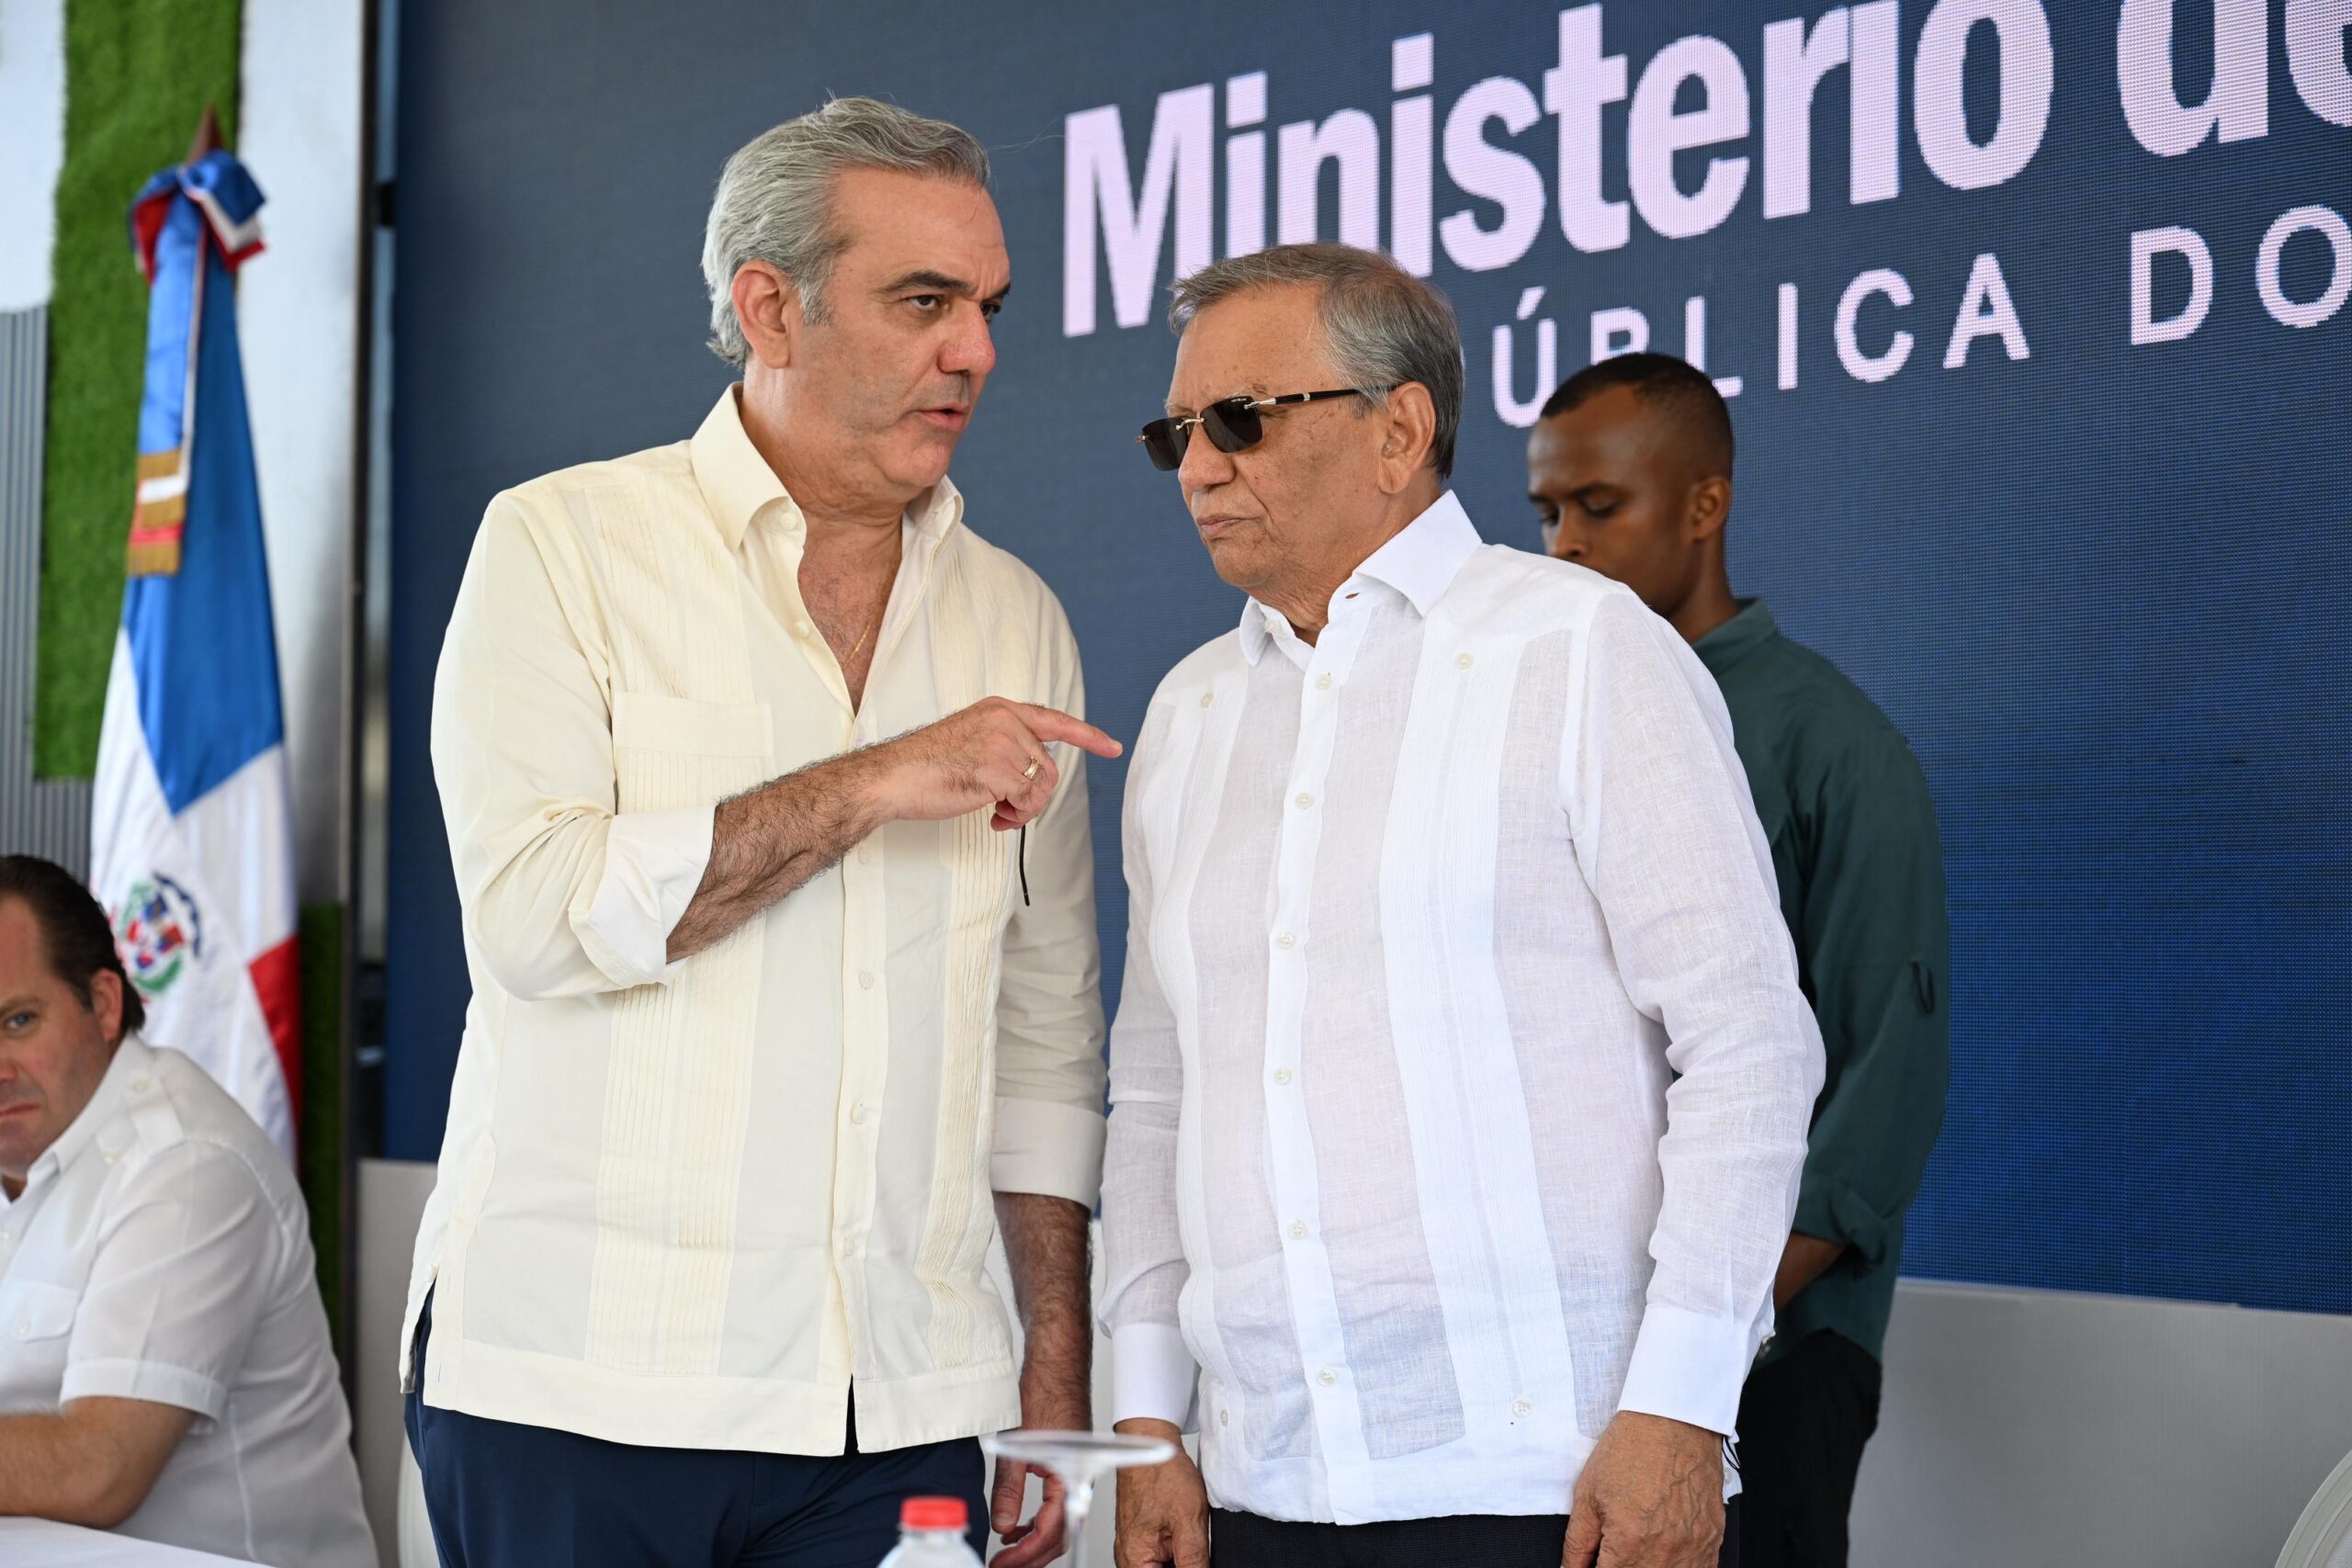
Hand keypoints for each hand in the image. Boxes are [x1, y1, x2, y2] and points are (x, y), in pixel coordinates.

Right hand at [867, 698, 1121, 832]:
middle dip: (1034, 796)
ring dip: (1025, 809)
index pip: (1054, 720)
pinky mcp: (998, 769)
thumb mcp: (971, 740)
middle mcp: (1005, 720)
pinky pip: (1029, 802)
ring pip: (1042, 786)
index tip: (1113, 747)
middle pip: (1049, 766)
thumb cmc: (925, 766)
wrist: (892, 778)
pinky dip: (1016, 817)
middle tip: (1008, 811)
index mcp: (999, 709)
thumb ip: (1005, 746)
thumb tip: (1036, 774)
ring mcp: (1003, 743)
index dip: (1087, 735)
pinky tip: (993, 818)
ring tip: (999, 814)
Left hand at [989, 1374, 1089, 1567]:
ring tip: (1007, 1550)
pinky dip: (1037, 1521)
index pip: (1052, 1531)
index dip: (1026, 1554)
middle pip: (1060, 1535)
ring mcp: (1075, 1473)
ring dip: (1034, 1540)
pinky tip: (1017, 1524)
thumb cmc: (1046, 1389)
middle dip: (1031, 1556)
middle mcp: (1079, 1479)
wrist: (1056, 1359)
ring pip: (1058, 1522)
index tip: (1003, 1564)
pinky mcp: (1067, 1466)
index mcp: (1073, 1476)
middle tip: (1003, 1565)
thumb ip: (1010, 1488)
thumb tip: (1003, 1524)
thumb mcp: (1020, 1444)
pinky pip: (1056, 1505)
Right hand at [1111, 1419, 1207, 1567]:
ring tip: (1189, 1534)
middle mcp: (1129, 1557)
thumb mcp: (1189, 1520)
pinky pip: (1159, 1555)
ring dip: (1181, 1559)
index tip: (1199, 1559)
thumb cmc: (1161, 1473)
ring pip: (1163, 1567)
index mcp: (1135, 1560)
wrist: (1152, 1444)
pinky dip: (1176, 1550)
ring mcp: (1133, 1547)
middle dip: (1184, 1564)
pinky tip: (1185, 1533)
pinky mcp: (1140, 1537)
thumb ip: (1195, 1560)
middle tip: (1195, 1540)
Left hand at [1562, 1412, 1723, 1567]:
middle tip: (1614, 1553)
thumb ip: (1577, 1543)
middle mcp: (1666, 1551)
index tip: (1595, 1563)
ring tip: (1638, 1549)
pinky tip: (1663, 1552)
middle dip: (1623, 1567)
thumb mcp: (1588, 1495)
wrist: (1673, 1419)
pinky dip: (1678, 1566)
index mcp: (1631, 1542)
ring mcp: (1693, 1548)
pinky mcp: (1712, 1540)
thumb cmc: (1633, 1449)